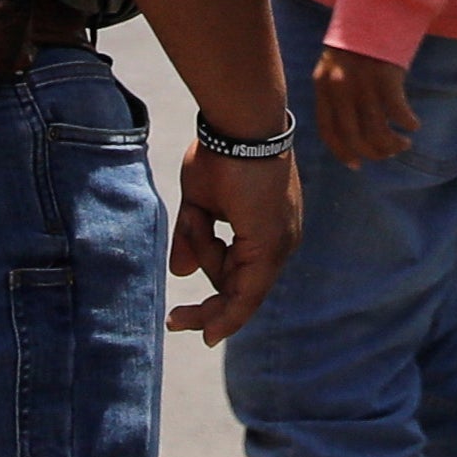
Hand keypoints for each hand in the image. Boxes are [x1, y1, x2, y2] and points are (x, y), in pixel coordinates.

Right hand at [168, 138, 296, 343]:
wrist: (240, 124)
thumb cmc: (221, 153)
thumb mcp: (199, 203)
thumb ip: (193, 237)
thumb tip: (178, 274)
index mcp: (268, 229)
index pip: (243, 275)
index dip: (218, 300)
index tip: (188, 319)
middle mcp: (281, 241)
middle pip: (238, 287)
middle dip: (208, 308)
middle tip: (175, 323)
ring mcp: (280, 245)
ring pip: (234, 284)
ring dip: (203, 257)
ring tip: (198, 214)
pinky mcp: (272, 247)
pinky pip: (247, 292)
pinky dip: (229, 313)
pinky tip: (209, 332)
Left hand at [312, 47, 417, 167]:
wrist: (374, 6)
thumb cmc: (359, 39)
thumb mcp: (336, 65)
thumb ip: (337, 92)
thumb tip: (352, 127)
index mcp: (323, 85)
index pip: (329, 131)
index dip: (343, 152)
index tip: (357, 164)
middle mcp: (339, 88)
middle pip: (355, 137)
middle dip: (374, 152)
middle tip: (390, 153)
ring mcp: (362, 83)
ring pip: (377, 131)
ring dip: (393, 144)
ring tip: (404, 143)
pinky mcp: (385, 76)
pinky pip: (397, 112)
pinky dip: (407, 123)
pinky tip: (414, 124)